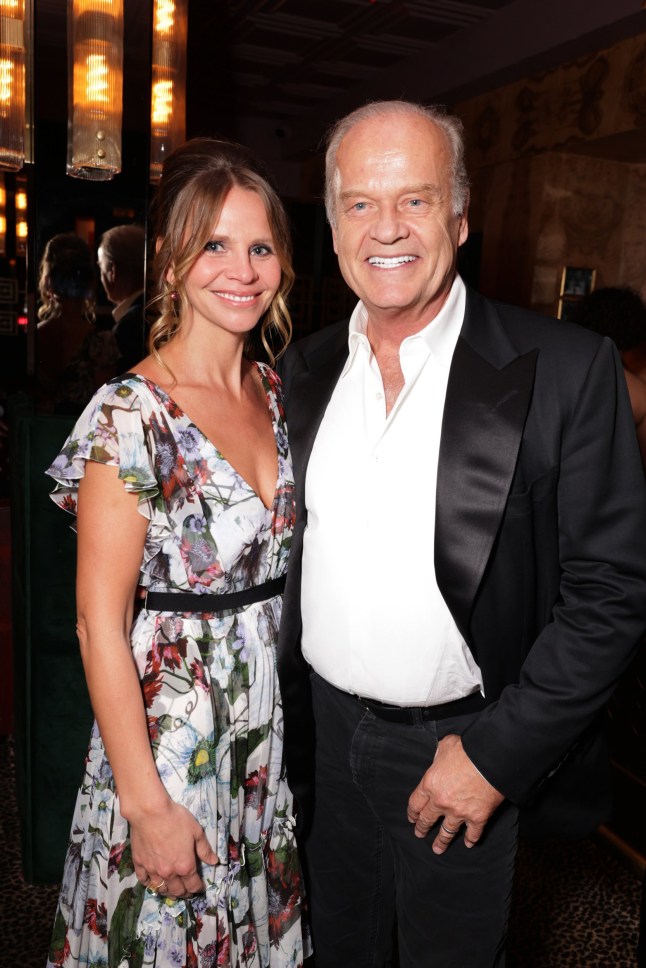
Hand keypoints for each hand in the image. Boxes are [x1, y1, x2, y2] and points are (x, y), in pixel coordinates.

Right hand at [130, 798, 217, 897]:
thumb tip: (214, 862)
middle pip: (177, 890)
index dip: (198, 888)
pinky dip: (149, 884)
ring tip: (172, 891)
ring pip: (160, 889)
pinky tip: (152, 882)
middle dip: (184, 893)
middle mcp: (169, 873)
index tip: (200, 888)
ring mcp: (152, 870)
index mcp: (185, 866)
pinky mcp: (139, 864)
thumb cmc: (176, 819)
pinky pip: (144, 880)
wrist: (150, 812)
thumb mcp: (196, 831)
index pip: (193, 884)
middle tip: (187, 892)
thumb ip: (204, 849)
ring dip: (168, 893)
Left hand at [407, 734, 503, 854]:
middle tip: (419, 834)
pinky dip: (471, 839)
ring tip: (437, 849)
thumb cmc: (467, 750)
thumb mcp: (446, 746)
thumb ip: (438, 755)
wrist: (490, 761)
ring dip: (441, 841)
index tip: (412, 818)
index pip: (416, 802)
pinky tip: (468, 843)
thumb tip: (439, 758)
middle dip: (422, 828)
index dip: (413, 812)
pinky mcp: (477, 818)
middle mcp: (441, 802)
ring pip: (446, 832)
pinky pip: (472, 833)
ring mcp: (459, 812)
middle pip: (428, 819)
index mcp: (430, 784)